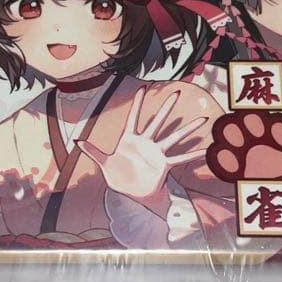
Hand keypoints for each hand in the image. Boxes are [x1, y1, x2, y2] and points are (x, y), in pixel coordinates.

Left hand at [77, 88, 208, 206]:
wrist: (130, 194)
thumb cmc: (118, 177)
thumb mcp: (104, 164)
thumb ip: (93, 151)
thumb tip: (77, 141)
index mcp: (130, 139)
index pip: (134, 117)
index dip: (138, 103)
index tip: (143, 87)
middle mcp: (146, 143)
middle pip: (158, 122)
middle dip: (167, 108)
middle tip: (177, 93)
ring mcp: (156, 153)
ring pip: (173, 137)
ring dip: (187, 129)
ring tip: (202, 120)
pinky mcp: (163, 165)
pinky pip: (179, 158)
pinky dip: (192, 154)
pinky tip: (205, 150)